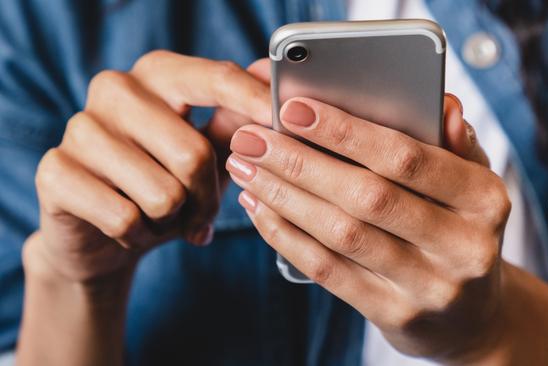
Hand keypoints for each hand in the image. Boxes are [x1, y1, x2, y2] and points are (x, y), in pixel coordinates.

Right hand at [28, 51, 271, 283]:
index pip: (215, 78)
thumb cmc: (164, 184)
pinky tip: (130, 229)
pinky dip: (139, 236)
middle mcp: (115, 89)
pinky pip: (125, 218)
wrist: (102, 233)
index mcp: (158, 74)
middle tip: (200, 213)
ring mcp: (80, 127)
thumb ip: (235, 121)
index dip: (254, 101)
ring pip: (162, 193)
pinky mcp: (55, 171)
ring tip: (161, 217)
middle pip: (194, 154)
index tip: (283, 121)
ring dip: (172, 221)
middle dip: (207, 199)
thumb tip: (268, 80)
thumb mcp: (207, 154)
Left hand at [227, 93, 509, 362]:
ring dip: (284, 197)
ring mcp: (429, 287)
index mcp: (485, 199)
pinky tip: (261, 209)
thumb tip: (442, 104)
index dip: (346, 132)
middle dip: (300, 162)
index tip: (293, 109)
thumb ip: (454, 143)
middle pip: (367, 196)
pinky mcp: (395, 315)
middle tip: (251, 138)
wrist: (471, 316)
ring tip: (246, 168)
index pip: (408, 158)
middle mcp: (463, 246)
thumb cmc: (459, 230)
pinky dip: (287, 237)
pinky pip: (329, 271)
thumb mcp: (472, 184)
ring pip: (342, 234)